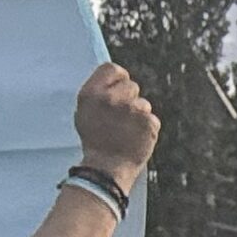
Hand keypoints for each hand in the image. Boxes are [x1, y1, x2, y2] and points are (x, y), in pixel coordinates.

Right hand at [72, 61, 159, 182]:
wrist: (107, 168)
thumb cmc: (95, 141)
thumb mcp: (85, 112)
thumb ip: (98, 93)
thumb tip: (114, 79)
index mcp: (92, 94)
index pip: (111, 68)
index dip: (118, 77)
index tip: (118, 87)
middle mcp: (111, 98)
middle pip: (131, 85)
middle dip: (129, 98)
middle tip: (120, 118)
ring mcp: (132, 110)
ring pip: (143, 103)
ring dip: (138, 115)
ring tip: (126, 131)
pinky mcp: (148, 122)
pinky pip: (151, 119)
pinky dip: (147, 128)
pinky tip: (136, 138)